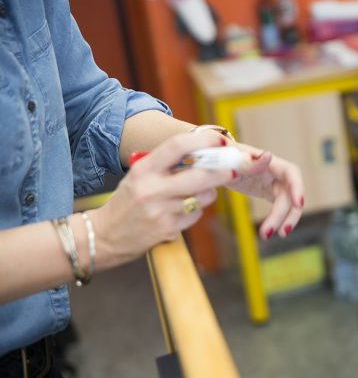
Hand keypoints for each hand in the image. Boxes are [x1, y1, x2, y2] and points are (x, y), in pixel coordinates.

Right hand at [89, 131, 232, 268]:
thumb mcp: (139, 176)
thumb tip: (203, 152)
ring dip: (209, 193)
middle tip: (232, 169)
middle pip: (200, 175)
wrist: (103, 236)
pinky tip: (184, 210)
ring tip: (200, 192)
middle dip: (222, 171)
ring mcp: (160, 210)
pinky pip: (195, 215)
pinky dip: (196, 211)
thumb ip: (166, 164)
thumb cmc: (127, 202)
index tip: (221, 141)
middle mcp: (151, 188)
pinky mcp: (167, 229)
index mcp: (144, 169)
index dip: (204, 141)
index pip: (178, 146)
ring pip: (202, 197)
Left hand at [224, 143, 303, 239]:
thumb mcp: (230, 159)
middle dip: (286, 214)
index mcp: (269, 161)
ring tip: (267, 235)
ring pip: (286, 203)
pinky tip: (268, 231)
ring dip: (282, 220)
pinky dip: (276, 219)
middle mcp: (276, 172)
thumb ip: (247, 160)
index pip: (290, 172)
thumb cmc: (223, 156)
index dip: (297, 187)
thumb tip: (268, 156)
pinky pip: (279, 207)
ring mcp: (274, 182)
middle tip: (280, 232)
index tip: (298, 204)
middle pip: (290, 194)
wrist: (218, 161)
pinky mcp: (269, 191)